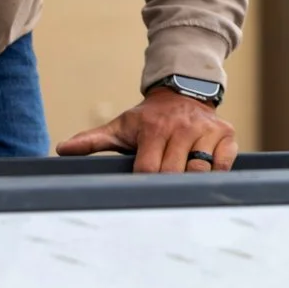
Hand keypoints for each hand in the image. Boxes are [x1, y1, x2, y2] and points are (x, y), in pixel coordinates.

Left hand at [55, 87, 237, 172]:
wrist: (183, 93)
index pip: (148, 168)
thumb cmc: (149, 119)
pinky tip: (205, 176)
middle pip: (173, 173)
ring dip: (190, 182)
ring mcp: (206, 130)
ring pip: (199, 171)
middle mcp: (181, 127)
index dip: (143, 183)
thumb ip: (92, 140)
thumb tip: (61, 150)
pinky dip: (216, 174)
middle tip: (160, 194)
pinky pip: (224, 164)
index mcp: (153, 128)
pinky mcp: (226, 134)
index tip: (141, 189)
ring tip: (181, 185)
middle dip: (166, 185)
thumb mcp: (121, 127)